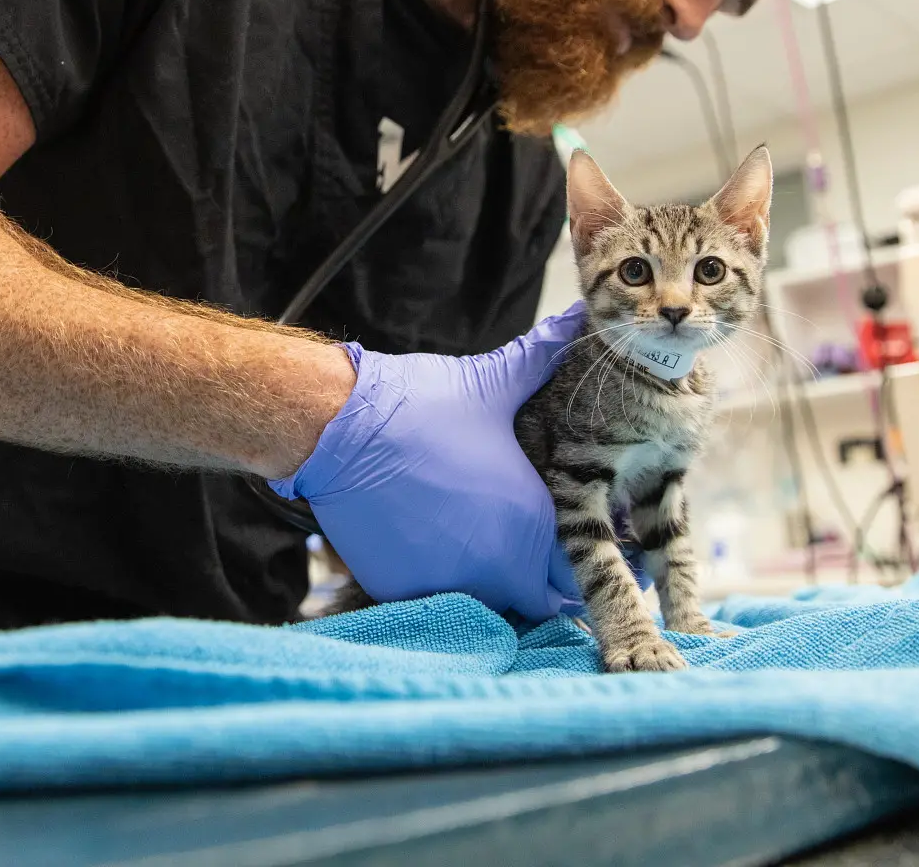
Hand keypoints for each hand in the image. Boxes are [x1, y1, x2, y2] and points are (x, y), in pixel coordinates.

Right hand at [271, 306, 583, 619]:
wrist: (338, 428)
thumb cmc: (420, 406)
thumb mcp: (494, 383)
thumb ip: (543, 360)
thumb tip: (580, 319)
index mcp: (531, 521)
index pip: (573, 575)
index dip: (570, 562)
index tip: (561, 544)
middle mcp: (496, 565)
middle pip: (532, 596)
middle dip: (530, 576)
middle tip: (511, 540)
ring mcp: (448, 583)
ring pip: (484, 598)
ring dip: (484, 578)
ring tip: (466, 535)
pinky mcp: (403, 590)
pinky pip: (436, 597)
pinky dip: (436, 577)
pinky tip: (426, 538)